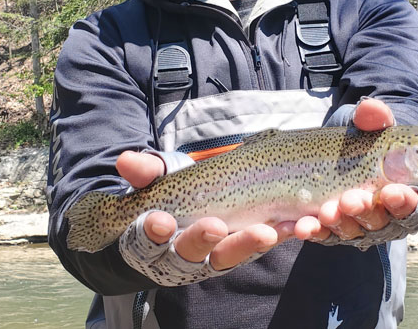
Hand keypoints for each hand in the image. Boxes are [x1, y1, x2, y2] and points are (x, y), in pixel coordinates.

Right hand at [116, 150, 290, 269]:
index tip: (158, 221)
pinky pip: (258, 247)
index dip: (151, 232)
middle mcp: (181, 256)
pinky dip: (276, 237)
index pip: (147, 241)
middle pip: (190, 254)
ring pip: (227, 257)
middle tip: (216, 227)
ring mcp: (213, 256)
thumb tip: (124, 161)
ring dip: (248, 243)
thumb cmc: (167, 196)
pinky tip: (293, 224)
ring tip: (268, 230)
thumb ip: (144, 172)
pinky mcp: (242, 251)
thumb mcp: (155, 180)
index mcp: (152, 241)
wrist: (191, 211)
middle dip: (202, 240)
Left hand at [293, 97, 417, 241]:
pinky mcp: (330, 229)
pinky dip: (311, 230)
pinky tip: (300, 225)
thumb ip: (375, 119)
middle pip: (380, 222)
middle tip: (352, 199)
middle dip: (366, 211)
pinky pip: (322, 234)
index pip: (414, 205)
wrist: (334, 154)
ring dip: (338, 222)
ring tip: (325, 211)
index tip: (394, 192)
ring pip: (350, 230)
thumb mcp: (370, 128)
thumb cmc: (365, 143)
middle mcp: (384, 214)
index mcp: (405, 192)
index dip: (406, 202)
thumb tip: (369, 105)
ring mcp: (356, 224)